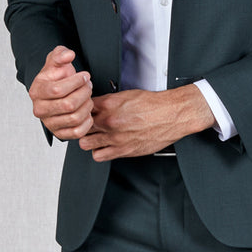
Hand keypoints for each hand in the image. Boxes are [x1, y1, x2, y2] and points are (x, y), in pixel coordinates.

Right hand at [28, 47, 92, 139]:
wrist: (56, 91)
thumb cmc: (57, 76)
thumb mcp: (56, 61)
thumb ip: (60, 54)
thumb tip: (68, 55)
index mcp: (36, 91)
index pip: (58, 90)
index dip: (76, 82)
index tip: (85, 76)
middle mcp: (40, 110)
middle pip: (69, 105)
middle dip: (84, 93)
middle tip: (89, 86)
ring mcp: (49, 123)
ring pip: (75, 117)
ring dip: (87, 105)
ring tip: (88, 96)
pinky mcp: (60, 134)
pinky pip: (78, 131)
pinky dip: (87, 121)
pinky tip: (86, 110)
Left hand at [78, 85, 214, 161]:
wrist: (171, 115)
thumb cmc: (154, 104)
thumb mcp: (128, 94)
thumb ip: (109, 101)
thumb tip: (97, 104)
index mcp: (109, 104)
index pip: (81, 107)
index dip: (81, 110)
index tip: (83, 111)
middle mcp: (109, 121)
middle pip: (80, 126)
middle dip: (81, 125)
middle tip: (86, 125)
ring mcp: (114, 137)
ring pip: (85, 143)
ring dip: (88, 139)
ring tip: (95, 136)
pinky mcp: (122, 150)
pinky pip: (98, 156)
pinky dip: (99, 152)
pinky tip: (104, 146)